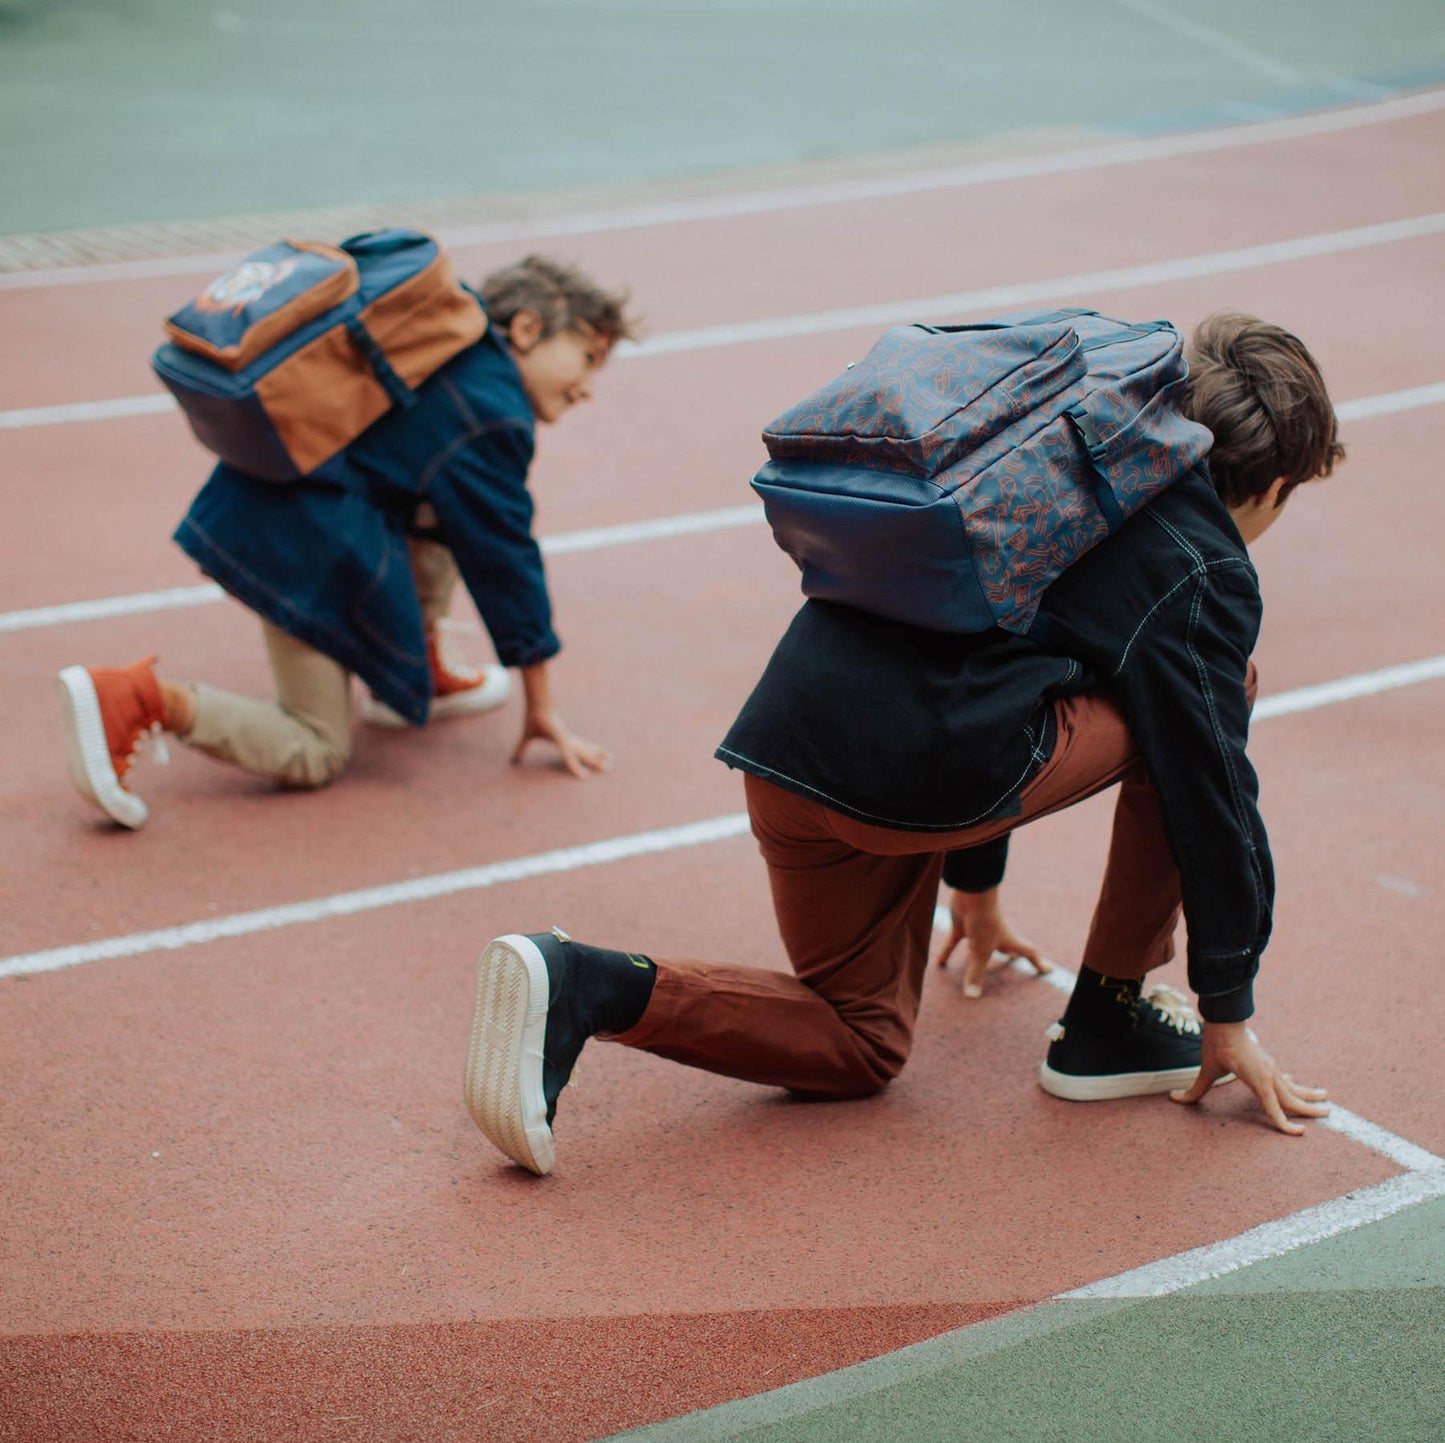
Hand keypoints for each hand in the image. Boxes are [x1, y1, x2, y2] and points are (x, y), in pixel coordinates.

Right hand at [511, 709, 610, 778]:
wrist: (536, 705)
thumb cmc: (533, 719)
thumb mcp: (526, 739)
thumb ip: (520, 750)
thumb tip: (512, 761)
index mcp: (563, 739)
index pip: (578, 748)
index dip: (587, 753)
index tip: (597, 758)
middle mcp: (569, 740)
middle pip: (586, 751)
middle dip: (597, 758)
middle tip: (610, 765)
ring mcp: (568, 741)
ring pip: (584, 755)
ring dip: (596, 762)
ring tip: (610, 766)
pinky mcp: (563, 741)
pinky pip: (571, 758)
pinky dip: (576, 767)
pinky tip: (584, 777)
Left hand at [935, 886, 1049, 997]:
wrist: (970, 893)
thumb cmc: (983, 921)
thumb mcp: (980, 951)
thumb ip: (975, 974)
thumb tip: (972, 997)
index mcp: (1008, 941)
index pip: (1028, 953)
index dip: (1038, 963)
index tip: (1048, 970)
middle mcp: (995, 936)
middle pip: (1007, 948)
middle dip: (1011, 956)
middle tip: (1015, 961)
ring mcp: (978, 930)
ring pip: (978, 948)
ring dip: (974, 959)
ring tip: (972, 970)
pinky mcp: (962, 925)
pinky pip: (955, 942)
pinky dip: (947, 951)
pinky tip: (939, 962)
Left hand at [1171, 1021, 1328, 1135]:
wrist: (1225, 1024)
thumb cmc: (1216, 1047)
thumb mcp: (1206, 1070)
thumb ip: (1194, 1089)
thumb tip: (1173, 1099)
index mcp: (1258, 1082)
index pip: (1275, 1108)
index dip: (1285, 1124)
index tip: (1300, 1133)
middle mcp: (1270, 1076)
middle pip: (1293, 1098)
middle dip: (1310, 1109)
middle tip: (1328, 1114)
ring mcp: (1271, 1068)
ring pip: (1293, 1087)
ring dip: (1308, 1094)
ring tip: (1325, 1097)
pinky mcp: (1267, 1063)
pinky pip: (1283, 1078)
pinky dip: (1292, 1084)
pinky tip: (1294, 1083)